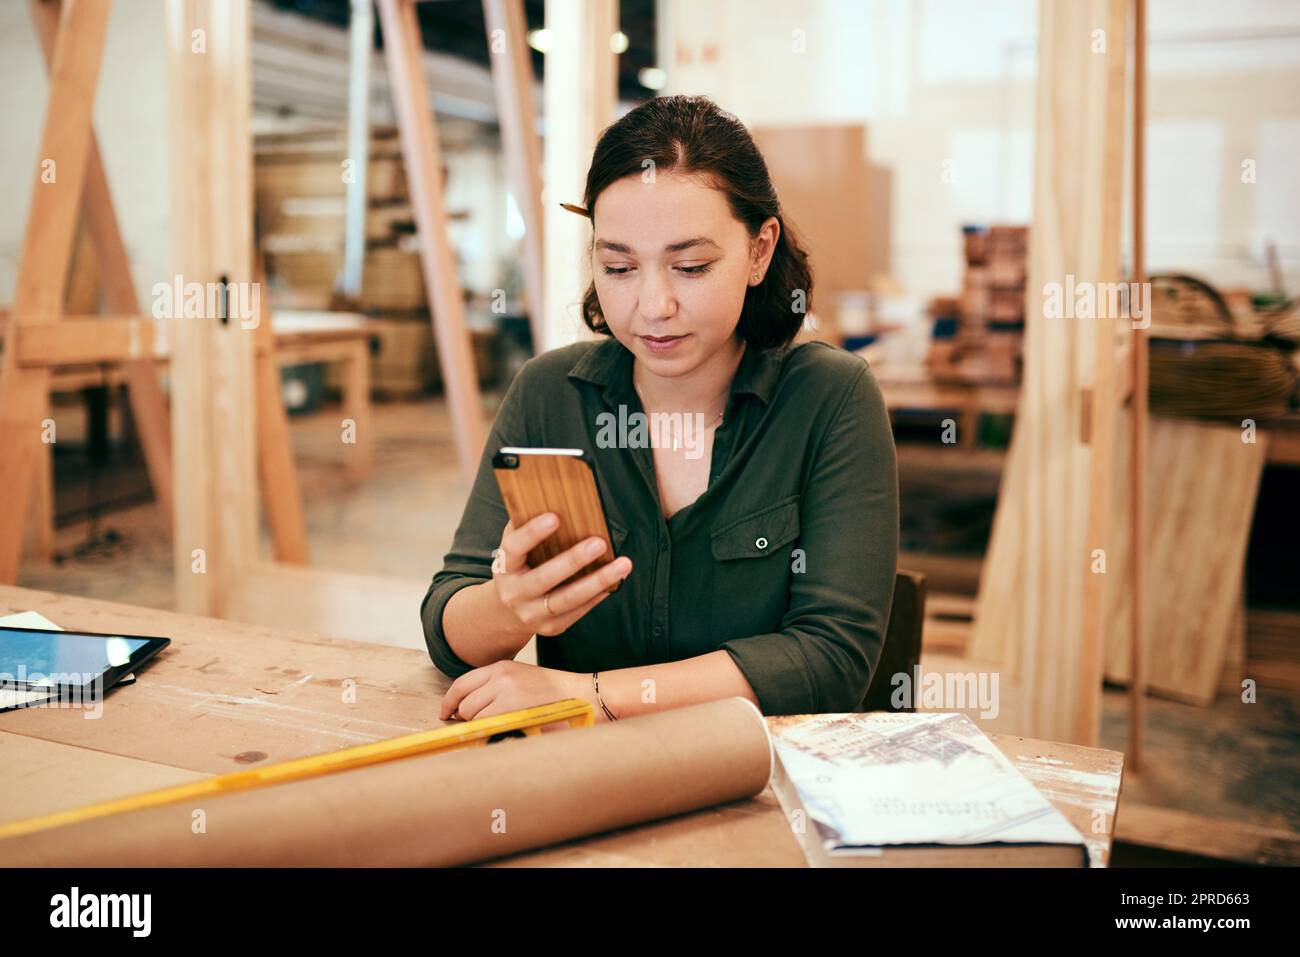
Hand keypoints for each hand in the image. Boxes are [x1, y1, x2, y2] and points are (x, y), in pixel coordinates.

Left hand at [439, 661, 602, 723]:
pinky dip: (493, 737)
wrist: (586, 697)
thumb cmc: (558, 696)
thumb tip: (467, 712)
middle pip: (465, 705)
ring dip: (484, 729)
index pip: (462, 684)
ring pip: (475, 719)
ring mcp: (506, 694)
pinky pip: (488, 729)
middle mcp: (500, 677)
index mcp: (502, 667)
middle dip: (471, 720)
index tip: (446, 714)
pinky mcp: (513, 712)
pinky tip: (511, 735)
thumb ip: (498, 689)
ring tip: (508, 729)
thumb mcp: (524, 680)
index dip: (450, 702)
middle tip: (489, 728)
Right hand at [490, 513, 632, 637]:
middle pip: (543, 578)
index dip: (532, 533)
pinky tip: (615, 580)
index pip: (514, 548)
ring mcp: (532, 615)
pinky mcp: (551, 628)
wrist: (506, 613)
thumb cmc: (519, 567)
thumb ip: (527, 527)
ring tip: (623, 564)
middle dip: (573, 561)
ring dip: (598, 581)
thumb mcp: (515, 549)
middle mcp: (514, 594)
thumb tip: (557, 498)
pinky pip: (578, 611)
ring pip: (567, 600)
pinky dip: (598, 595)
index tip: (555, 516)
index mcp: (504, 567)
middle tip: (599, 542)